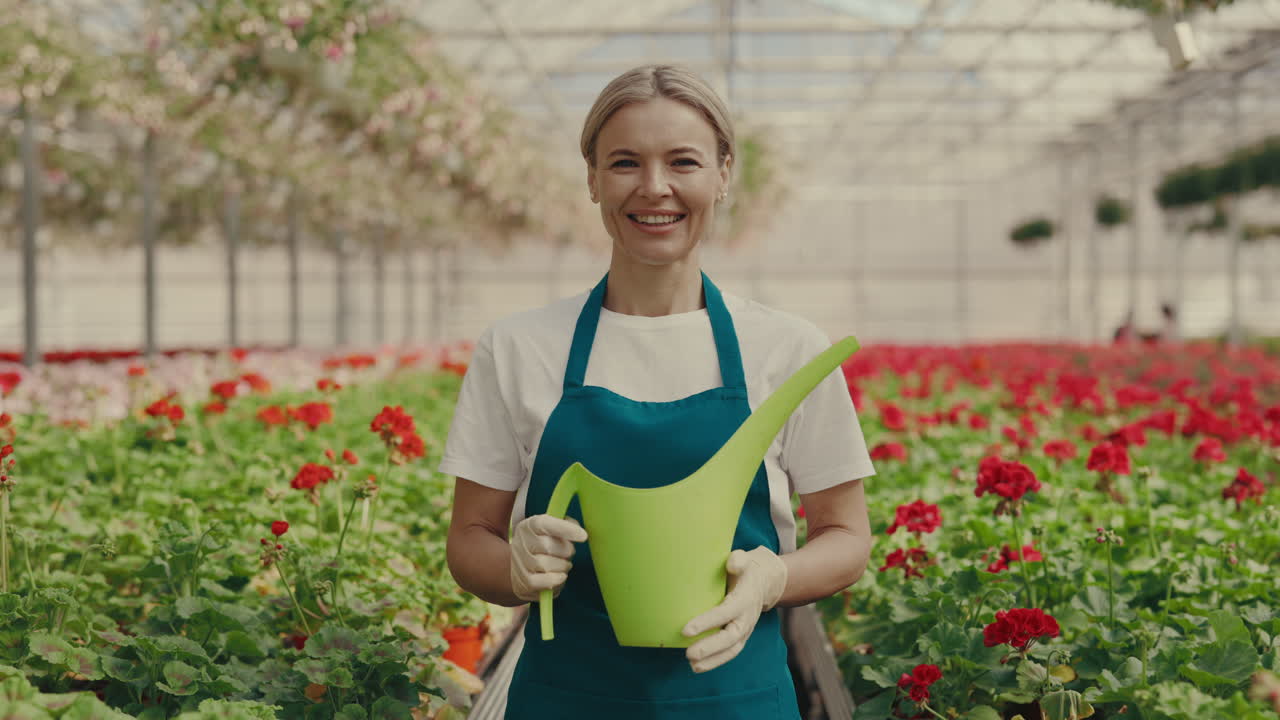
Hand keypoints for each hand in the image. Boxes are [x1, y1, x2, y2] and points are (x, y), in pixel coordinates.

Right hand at [509, 514, 587, 602]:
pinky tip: (560, 575)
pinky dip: (557, 579)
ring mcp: (520, 564)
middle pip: (548, 546)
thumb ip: (566, 525)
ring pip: (546, 565)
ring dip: (562, 566)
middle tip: (569, 552)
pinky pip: (545, 581)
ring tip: (563, 564)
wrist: (524, 568)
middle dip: (566, 551)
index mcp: (528, 526)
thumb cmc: (544, 545)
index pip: (543, 524)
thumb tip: (578, 530)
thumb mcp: (552, 530)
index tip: (583, 536)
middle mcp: (521, 543)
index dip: (564, 529)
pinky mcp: (524, 582)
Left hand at [682, 547, 787, 672]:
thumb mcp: (744, 559)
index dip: (706, 622)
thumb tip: (731, 564)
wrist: (765, 581)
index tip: (685, 630)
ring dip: (712, 660)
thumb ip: (739, 560)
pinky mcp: (741, 636)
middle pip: (729, 637)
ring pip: (731, 649)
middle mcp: (747, 618)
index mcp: (744, 599)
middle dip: (709, 647)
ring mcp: (745, 629)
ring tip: (692, 665)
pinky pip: (730, 652)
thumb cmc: (746, 568)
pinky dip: (716, 661)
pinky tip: (698, 666)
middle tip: (688, 654)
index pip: (725, 613)